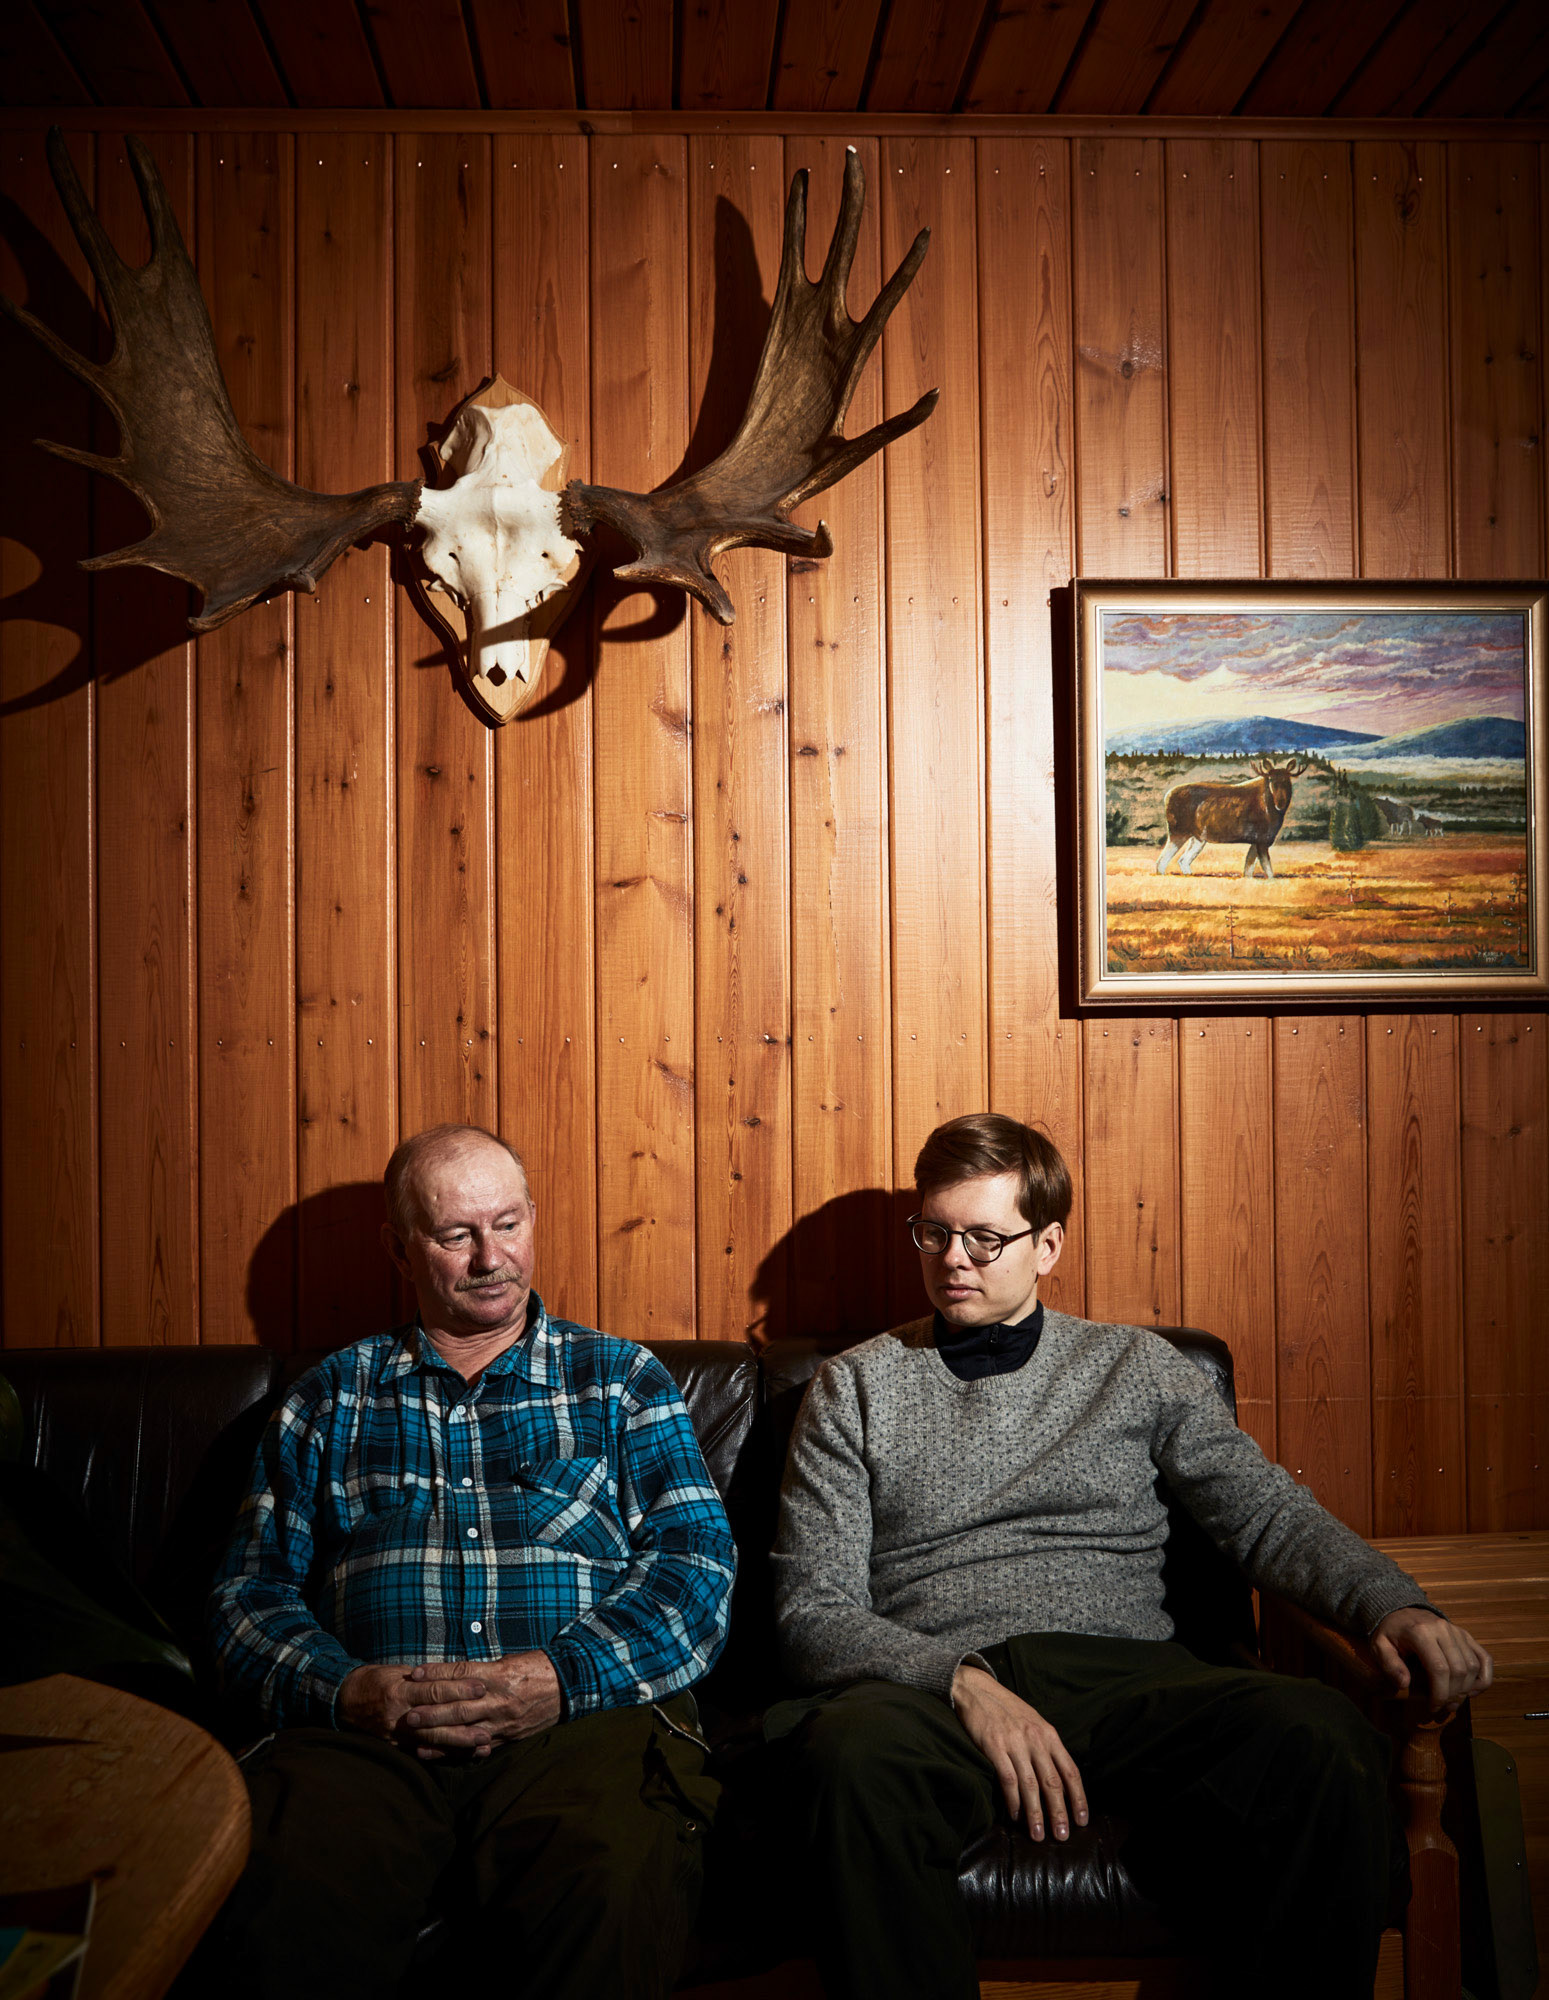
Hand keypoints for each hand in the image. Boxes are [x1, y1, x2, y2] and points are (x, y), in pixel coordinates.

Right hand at [336, 1661, 484, 1741]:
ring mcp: (397, 1735)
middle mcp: (399, 1715)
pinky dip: (444, 1754)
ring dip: (460, 1745)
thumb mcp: (396, 1671)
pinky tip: (462, 1756)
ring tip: (483, 1745)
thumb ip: (424, 1677)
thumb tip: (454, 1675)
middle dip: (465, 1723)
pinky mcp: (396, 1747)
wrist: (343, 1701)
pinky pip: (423, 1752)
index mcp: (400, 1691)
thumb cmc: (374, 1680)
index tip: (482, 1687)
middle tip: (489, 1725)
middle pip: (437, 1720)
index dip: (459, 1689)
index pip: (435, 1690)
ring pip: (433, 1741)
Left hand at [401, 1651, 561, 1758]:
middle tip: (408, 1713)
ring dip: (438, 1734)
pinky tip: (436, 1752)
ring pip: (465, 1730)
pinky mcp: (508, 1736)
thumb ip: (483, 1670)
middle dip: (431, 1711)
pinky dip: (456, 1751)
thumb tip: (454, 1674)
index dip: (437, 1673)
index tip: (415, 1673)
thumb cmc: (537, 1667)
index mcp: (499, 1675)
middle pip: (459, 1706)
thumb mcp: (509, 1660)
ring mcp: (503, 1721)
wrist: (569, 1685)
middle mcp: (499, 1700)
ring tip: (415, 1734)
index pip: (461, 1673)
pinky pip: (477, 1746)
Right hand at [950, 1664, 1087, 1841]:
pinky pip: (1008, 1778)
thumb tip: (1059, 1781)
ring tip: (1037, 1834)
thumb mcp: (1034, 1722)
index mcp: (1048, 1734)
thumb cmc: (1007, 1709)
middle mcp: (1035, 1739)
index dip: (1078, 1797)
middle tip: (1061, 1836)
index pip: (1070, 1770)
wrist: (976, 1688)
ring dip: (1036, 1813)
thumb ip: (1046, 1748)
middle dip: (1059, 1812)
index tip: (1082, 1820)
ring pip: (1031, 1785)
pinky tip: (1015, 1814)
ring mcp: (1014, 1742)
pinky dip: (1013, 1800)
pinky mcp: (993, 1746)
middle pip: (1052, 1782)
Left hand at [1370, 1607, 1492, 1714]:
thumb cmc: (1390, 1632)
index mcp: (1420, 1632)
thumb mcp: (1379, 1646)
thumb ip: (1389, 1665)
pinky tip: (1472, 1690)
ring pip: (1473, 1666)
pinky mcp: (1465, 1635)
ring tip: (1453, 1702)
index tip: (1433, 1707)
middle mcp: (1443, 1629)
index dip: (1440, 1693)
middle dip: (1453, 1694)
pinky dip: (1484, 1677)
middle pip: (1459, 1670)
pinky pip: (1484, 1657)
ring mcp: (1457, 1631)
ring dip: (1467, 1689)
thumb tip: (1404, 1685)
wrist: (1400, 1610)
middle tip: (1442, 1707)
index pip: (1439, 1668)